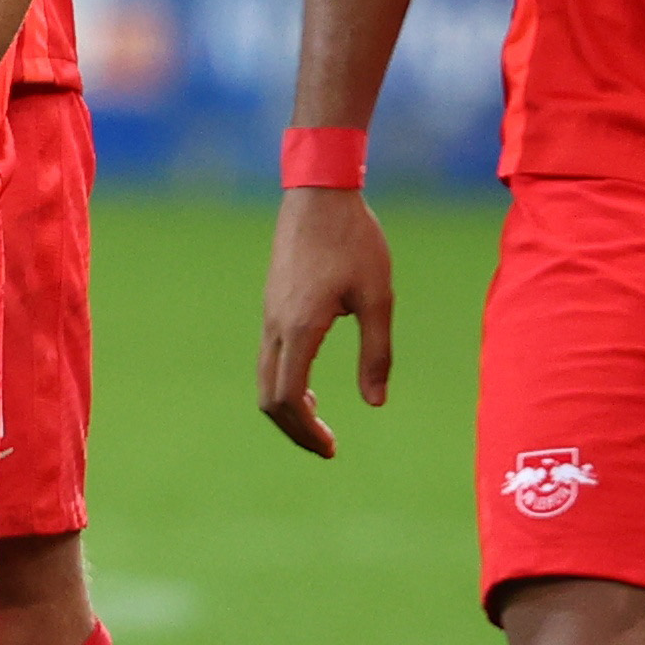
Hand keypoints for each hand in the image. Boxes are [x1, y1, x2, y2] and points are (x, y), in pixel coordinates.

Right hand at [257, 186, 395, 455]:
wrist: (319, 196)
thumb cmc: (355, 242)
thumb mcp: (379, 298)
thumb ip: (377, 353)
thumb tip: (375, 402)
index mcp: (301, 328)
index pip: (288, 399)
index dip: (306, 432)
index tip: (331, 448)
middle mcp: (276, 327)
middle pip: (268, 398)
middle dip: (294, 430)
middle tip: (326, 447)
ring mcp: (269, 316)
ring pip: (265, 379)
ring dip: (288, 408)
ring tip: (319, 422)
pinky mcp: (272, 306)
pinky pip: (268, 359)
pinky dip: (284, 384)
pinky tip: (308, 386)